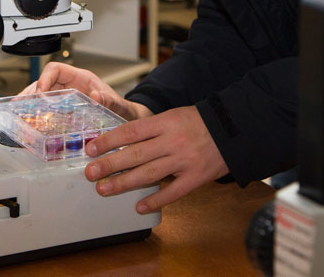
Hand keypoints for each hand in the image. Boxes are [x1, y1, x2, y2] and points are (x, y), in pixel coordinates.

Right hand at [20, 61, 149, 120]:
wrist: (126, 119)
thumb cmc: (121, 109)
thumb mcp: (117, 105)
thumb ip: (110, 101)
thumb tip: (97, 95)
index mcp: (81, 78)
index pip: (56, 69)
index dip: (44, 78)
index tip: (40, 93)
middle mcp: (70, 85)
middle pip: (43, 83)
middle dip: (29, 94)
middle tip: (19, 107)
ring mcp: (65, 97)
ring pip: (40, 96)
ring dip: (29, 105)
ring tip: (19, 116)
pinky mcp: (63, 110)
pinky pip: (45, 108)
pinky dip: (35, 115)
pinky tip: (29, 125)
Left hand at [83, 105, 228, 213]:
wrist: (233, 129)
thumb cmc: (198, 122)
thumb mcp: (173, 116)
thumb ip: (150, 129)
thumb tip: (120, 142)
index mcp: (166, 122)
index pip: (131, 132)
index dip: (109, 141)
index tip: (91, 148)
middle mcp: (173, 141)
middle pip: (135, 154)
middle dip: (110, 164)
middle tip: (90, 173)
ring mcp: (184, 160)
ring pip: (149, 174)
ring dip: (124, 183)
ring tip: (104, 189)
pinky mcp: (196, 177)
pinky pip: (172, 192)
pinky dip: (155, 201)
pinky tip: (139, 207)